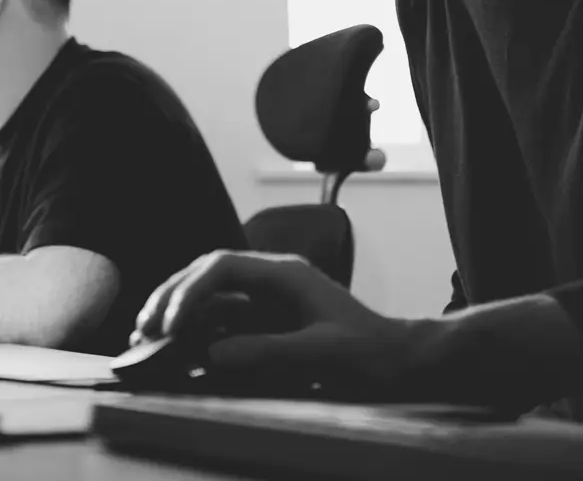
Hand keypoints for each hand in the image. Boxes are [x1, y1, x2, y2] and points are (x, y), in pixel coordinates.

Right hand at [132, 251, 415, 399]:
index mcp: (286, 274)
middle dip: (175, 294)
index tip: (168, 322)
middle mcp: (273, 279)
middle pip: (211, 271)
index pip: (224, 266)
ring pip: (213, 291)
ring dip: (180, 307)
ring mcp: (270, 298)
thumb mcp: (320, 353)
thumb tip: (214, 353)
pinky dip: (197, 327)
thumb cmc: (365, 352)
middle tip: (144, 327)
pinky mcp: (269, 319)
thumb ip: (269, 350)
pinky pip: (224, 316)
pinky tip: (178, 346)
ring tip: (148, 334)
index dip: (190, 290)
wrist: (395, 358)